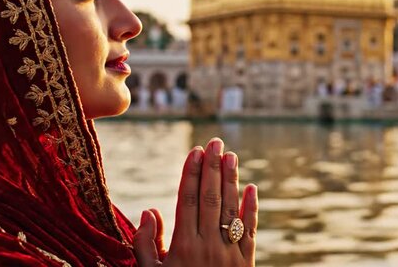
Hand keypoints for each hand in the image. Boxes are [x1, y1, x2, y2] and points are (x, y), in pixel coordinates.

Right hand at [133, 138, 257, 265]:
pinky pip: (249, 230)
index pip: (187, 200)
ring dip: (230, 180)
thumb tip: (149, 211)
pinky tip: (251, 188)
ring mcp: (229, 254)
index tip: (195, 151)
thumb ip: (146, 244)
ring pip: (230, 209)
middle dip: (212, 168)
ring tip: (231, 156)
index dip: (191, 173)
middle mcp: (208, 246)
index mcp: (183, 246)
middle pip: (210, 199)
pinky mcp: (245, 262)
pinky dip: (251, 208)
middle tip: (215, 143)